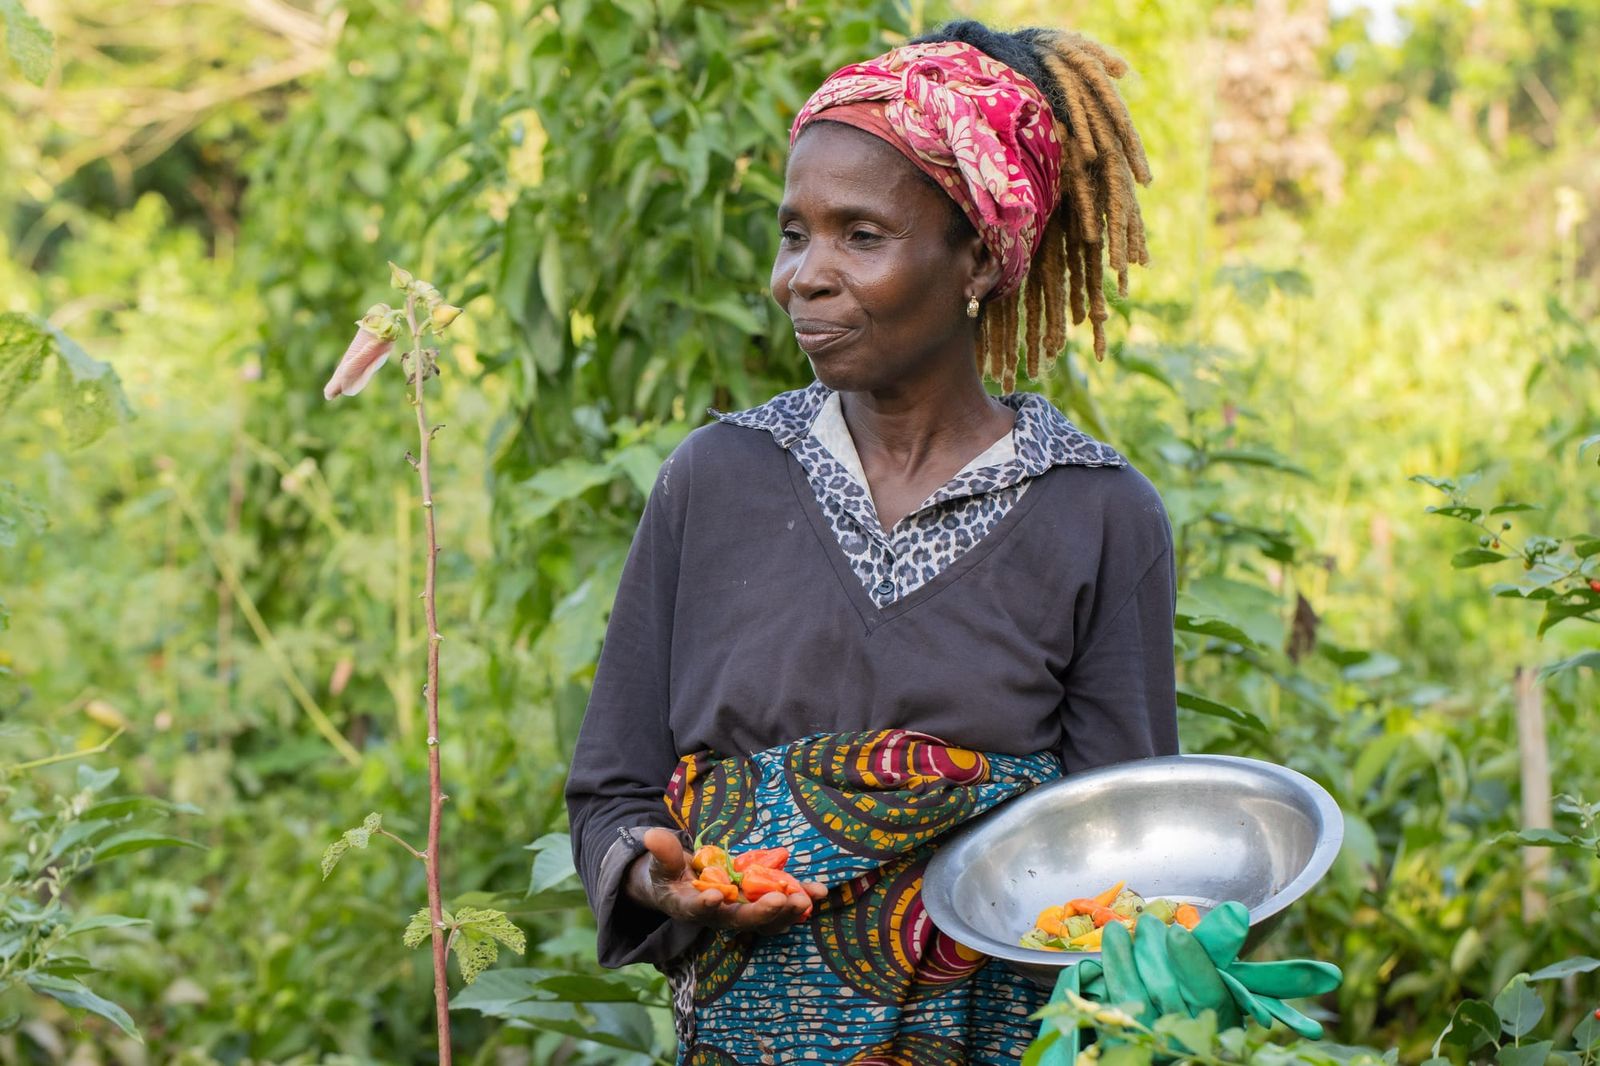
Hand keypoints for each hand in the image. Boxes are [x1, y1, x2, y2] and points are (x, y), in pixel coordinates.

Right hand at [623, 827, 824, 935]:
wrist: (680, 888)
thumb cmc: (668, 875)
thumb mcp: (660, 863)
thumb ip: (662, 853)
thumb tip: (652, 836)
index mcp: (690, 908)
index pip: (697, 910)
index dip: (706, 906)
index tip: (716, 897)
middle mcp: (719, 916)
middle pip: (741, 921)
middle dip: (762, 913)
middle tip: (780, 901)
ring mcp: (742, 912)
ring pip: (766, 919)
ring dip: (788, 911)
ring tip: (806, 899)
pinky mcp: (758, 904)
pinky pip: (781, 905)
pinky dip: (800, 899)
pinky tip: (819, 891)